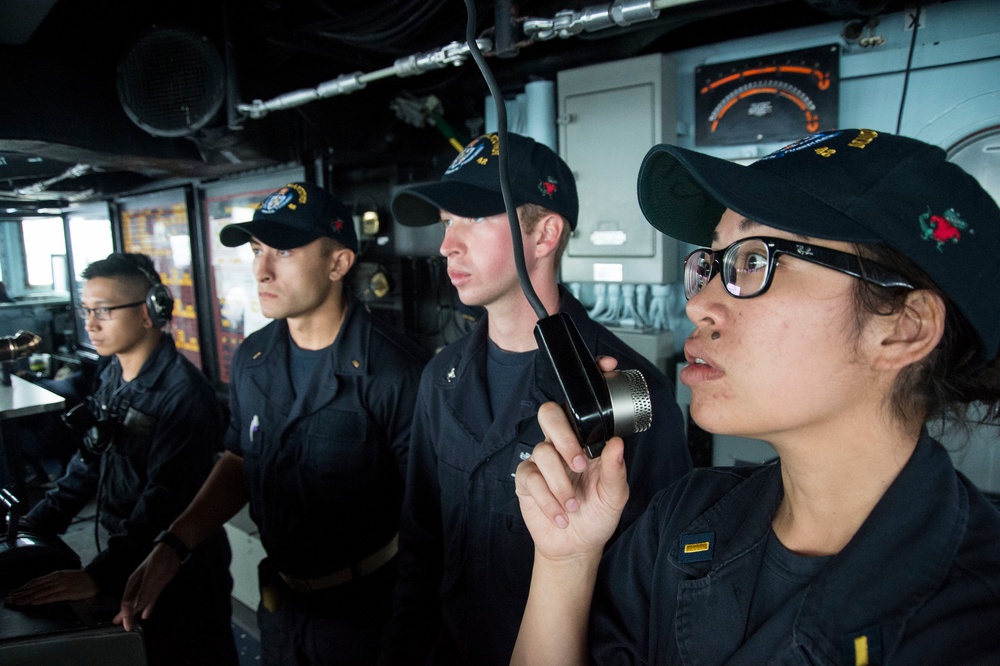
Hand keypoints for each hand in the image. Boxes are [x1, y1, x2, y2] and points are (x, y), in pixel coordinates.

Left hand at [5, 569, 98, 604]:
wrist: (98, 577)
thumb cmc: (83, 578)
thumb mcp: (66, 576)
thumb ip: (55, 580)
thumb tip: (42, 586)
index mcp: (56, 574)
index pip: (36, 581)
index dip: (24, 587)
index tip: (14, 592)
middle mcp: (57, 579)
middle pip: (36, 587)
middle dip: (22, 594)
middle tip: (11, 599)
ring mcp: (63, 585)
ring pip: (42, 592)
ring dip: (28, 598)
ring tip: (19, 602)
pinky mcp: (69, 592)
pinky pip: (52, 596)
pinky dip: (42, 599)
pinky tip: (34, 602)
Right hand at [113, 543, 181, 630]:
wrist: (171, 552)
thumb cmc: (158, 561)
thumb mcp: (150, 575)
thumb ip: (144, 591)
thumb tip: (137, 607)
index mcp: (133, 583)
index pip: (126, 602)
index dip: (125, 613)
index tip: (125, 624)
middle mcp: (138, 587)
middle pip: (131, 604)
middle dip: (127, 616)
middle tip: (126, 628)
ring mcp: (147, 588)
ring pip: (139, 604)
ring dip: (135, 613)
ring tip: (130, 623)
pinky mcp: (156, 588)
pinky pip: (150, 601)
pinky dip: (147, 608)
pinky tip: (145, 615)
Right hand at [515, 389, 629, 561]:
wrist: (575, 546)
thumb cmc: (596, 515)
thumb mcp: (614, 495)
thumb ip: (615, 470)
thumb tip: (616, 444)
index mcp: (586, 442)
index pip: (585, 405)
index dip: (592, 380)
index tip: (606, 367)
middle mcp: (562, 444)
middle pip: (550, 414)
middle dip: (563, 437)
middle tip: (578, 463)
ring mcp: (542, 460)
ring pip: (542, 451)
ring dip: (560, 484)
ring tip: (573, 506)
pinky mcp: (526, 479)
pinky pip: (531, 478)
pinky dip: (548, 500)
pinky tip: (560, 515)